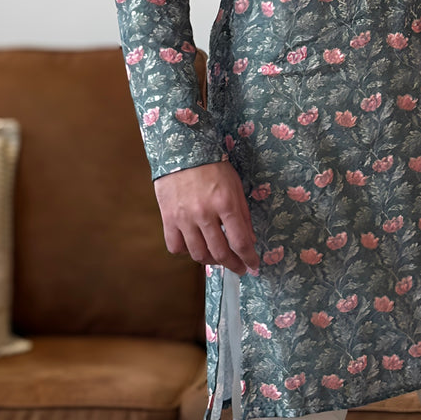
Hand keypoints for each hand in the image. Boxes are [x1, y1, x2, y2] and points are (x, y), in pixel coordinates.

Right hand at [153, 160, 259, 275]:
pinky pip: (175, 247)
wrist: (182, 150)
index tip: (253, 265)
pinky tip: (194, 245)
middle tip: (238, 268)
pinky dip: (186, 251)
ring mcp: (184, 218)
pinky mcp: (167, 219)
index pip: (239, 241)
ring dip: (211, 261)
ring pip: (197, 254)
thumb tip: (249, 241)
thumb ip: (243, 214)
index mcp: (225, 203)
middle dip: (232, 265)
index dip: (248, 258)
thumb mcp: (236, 186)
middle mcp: (204, 214)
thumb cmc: (213, 166)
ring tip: (218, 258)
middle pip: (219, 253)